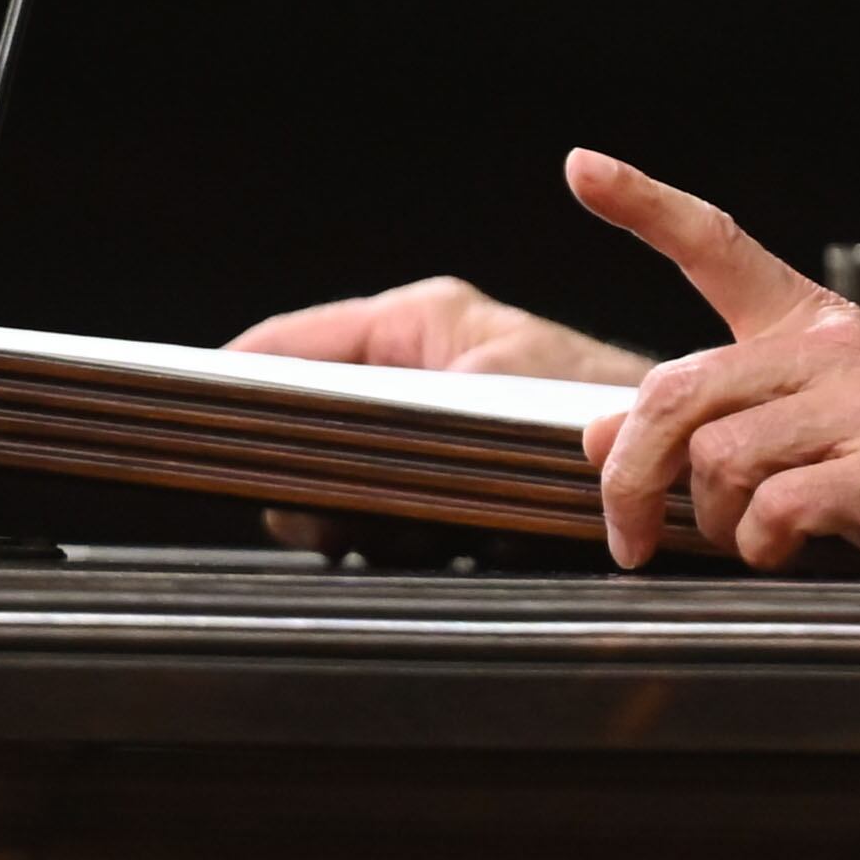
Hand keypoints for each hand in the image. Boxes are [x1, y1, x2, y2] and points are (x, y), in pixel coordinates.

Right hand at [229, 282, 647, 551]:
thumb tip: (298, 491)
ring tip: (388, 526)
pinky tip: (413, 540)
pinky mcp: (450, 465)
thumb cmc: (593, 415)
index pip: (287, 341)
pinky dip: (384, 527)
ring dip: (348, 511)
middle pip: (305, 415)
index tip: (186, 419)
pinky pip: (381, 500)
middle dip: (302, 472)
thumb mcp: (477, 400)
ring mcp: (431, 414)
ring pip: (339, 468)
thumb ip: (380, 429)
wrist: (673, 468)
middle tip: (319, 515)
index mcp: (418, 319)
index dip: (233, 381)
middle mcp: (419, 358)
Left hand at [572, 151, 859, 578]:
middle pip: (679, 392)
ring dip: (716, 519)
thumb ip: (707, 420)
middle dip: (633, 476)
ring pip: (722, 457)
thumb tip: (603, 435)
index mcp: (805, 324)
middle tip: (629, 533)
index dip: (644, 203)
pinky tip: (787, 548)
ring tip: (751, 536)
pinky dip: (763, 544)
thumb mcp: (799, 423)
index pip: (716, 244)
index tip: (583, 167)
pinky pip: (782, 506)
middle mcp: (832, 348)